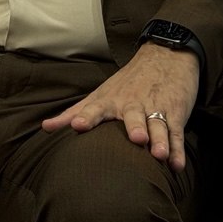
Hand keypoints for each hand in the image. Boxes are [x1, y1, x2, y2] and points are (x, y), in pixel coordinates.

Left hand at [40, 44, 200, 170]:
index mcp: (110, 100)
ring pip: (158, 125)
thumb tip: (45, 127)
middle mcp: (132, 104)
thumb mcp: (99, 94)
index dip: (87, 117)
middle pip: (133, 117)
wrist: (165, 57)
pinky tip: (176, 165)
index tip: (77, 126)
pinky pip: (176, 133)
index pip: (96, 108)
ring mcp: (155, 108)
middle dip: (134, 127)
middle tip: (136, 138)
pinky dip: (177, 149)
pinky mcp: (175, 114)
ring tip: (159, 154)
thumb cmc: (126, 83)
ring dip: (159, 140)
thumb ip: (73, 112)